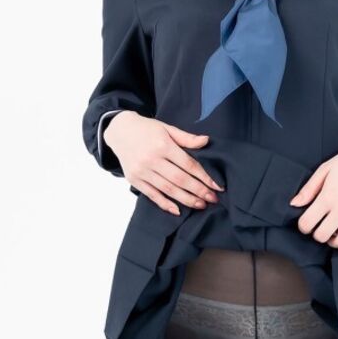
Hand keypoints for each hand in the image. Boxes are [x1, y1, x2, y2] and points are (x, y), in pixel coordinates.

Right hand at [103, 112, 223, 215]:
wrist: (120, 131)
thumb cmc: (147, 129)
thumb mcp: (167, 128)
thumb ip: (186, 138)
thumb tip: (206, 141)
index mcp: (163, 145)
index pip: (188, 164)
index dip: (204, 176)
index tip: (217, 186)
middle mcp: (152, 159)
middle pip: (180, 179)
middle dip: (199, 191)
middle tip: (213, 199)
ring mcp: (142, 171)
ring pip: (168, 189)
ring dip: (186, 199)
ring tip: (200, 205)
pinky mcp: (135, 180)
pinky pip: (152, 195)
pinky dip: (165, 204)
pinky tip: (178, 210)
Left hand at [288, 135, 337, 246]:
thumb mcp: (324, 170)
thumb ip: (308, 189)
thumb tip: (294, 204)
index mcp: (329, 196)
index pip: (307, 224)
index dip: (302, 225)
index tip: (305, 221)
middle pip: (322, 236)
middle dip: (316, 233)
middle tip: (317, 225)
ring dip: (333, 238)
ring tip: (331, 229)